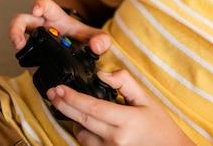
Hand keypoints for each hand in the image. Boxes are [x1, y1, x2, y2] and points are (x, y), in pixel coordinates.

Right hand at [9, 0, 110, 54]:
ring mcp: (34, 40)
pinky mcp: (32, 56)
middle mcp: (41, 26)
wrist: (80, 51)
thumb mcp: (96, 37)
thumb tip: (96, 47)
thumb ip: (101, 40)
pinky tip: (33, 70)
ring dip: (16, 42)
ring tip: (20, 50)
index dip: (39, 5)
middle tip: (19, 41)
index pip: (45, 6)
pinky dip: (27, 63)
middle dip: (16, 28)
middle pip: (21, 20)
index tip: (36, 10)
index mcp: (56, 18)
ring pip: (18, 36)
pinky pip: (25, 58)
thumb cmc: (84, 38)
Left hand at [47, 70, 194, 145]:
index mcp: (126, 121)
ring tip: (69, 106)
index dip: (72, 98)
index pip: (92, 108)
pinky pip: (87, 144)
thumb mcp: (146, 98)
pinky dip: (82, 131)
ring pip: (81, 134)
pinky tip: (83, 121)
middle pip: (81, 121)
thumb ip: (125, 83)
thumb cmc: (159, 125)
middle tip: (52, 93)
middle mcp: (115, 139)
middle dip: (63, 105)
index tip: (59, 89)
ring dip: (73, 119)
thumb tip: (102, 74)